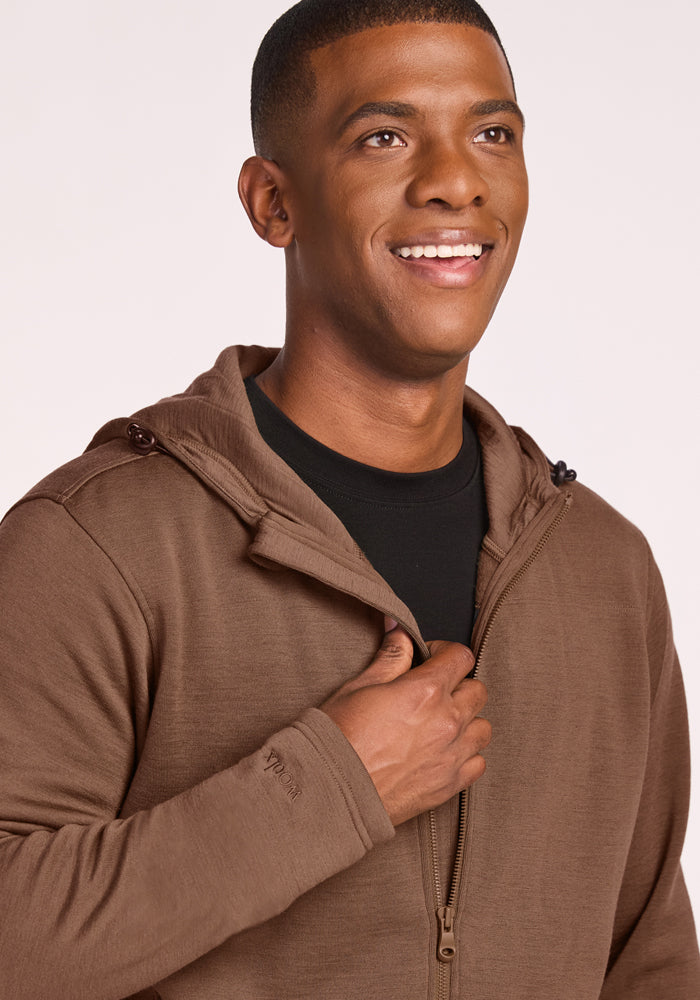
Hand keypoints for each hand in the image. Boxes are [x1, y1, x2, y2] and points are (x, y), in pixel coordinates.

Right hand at [320, 623, 490, 825]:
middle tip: (435, 692)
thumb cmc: (339, 738)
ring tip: (442, 724)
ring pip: (483, 728)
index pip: (461, 657)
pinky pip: (478, 763)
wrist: (331, 790)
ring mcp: (451, 755)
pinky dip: (467, 755)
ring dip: (467, 721)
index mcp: (425, 691)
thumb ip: (390, 657)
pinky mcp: (449, 784)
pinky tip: (445, 752)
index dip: (445, 652)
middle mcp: (446, 721)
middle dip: (459, 685)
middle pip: (477, 691)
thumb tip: (399, 628)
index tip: (431, 660)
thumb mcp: (359, 686)